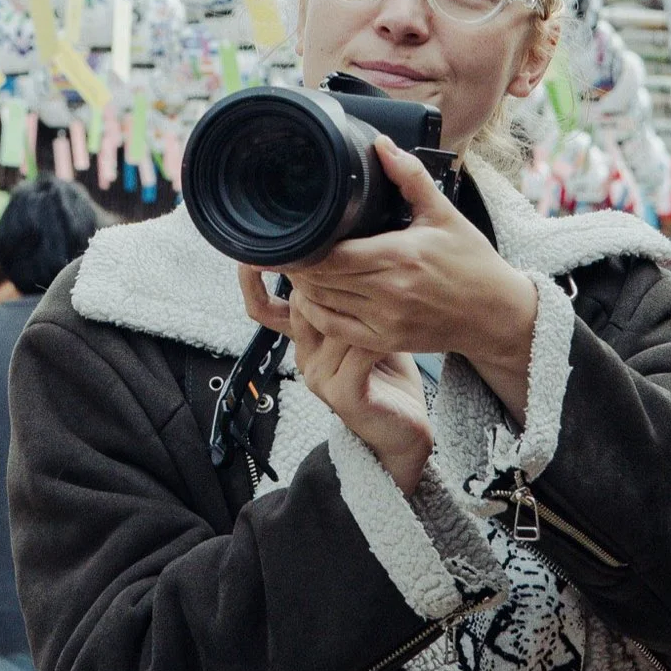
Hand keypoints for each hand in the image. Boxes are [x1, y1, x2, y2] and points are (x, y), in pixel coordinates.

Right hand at [243, 266, 431, 493]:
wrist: (403, 430)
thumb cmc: (387, 373)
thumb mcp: (362, 328)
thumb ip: (348, 298)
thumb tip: (348, 246)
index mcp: (304, 340)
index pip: (269, 305)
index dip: (266, 274)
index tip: (281, 240)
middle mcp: (304, 357)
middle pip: (300, 306)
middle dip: (324, 276)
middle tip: (352, 249)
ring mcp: (320, 378)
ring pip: (332, 323)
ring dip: (362, 304)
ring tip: (387, 283)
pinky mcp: (343, 395)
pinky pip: (357, 351)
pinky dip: (377, 332)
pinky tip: (396, 320)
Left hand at [280, 140, 540, 414]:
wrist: (496, 314)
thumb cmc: (471, 262)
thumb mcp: (443, 213)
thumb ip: (409, 177)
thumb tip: (382, 144)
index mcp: (400, 255)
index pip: (333, 254)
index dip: (306, 246)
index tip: (294, 233)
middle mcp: (390, 291)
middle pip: (322, 278)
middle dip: (300, 264)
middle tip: (290, 247)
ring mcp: (386, 320)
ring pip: (323, 304)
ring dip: (304, 287)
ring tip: (299, 268)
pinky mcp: (386, 340)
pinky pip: (336, 329)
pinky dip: (316, 313)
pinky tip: (312, 298)